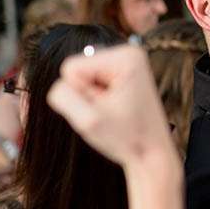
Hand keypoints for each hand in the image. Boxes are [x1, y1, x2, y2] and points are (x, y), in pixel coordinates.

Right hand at [47, 45, 176, 167]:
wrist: (153, 155)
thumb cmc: (128, 140)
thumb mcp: (89, 121)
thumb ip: (63, 97)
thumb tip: (56, 85)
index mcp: (124, 57)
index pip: (70, 68)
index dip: (80, 95)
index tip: (105, 110)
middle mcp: (128, 53)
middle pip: (76, 70)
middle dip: (86, 96)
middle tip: (110, 113)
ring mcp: (127, 62)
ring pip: (81, 78)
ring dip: (91, 99)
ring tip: (114, 113)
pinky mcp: (124, 73)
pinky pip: (91, 83)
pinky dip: (98, 100)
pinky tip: (116, 111)